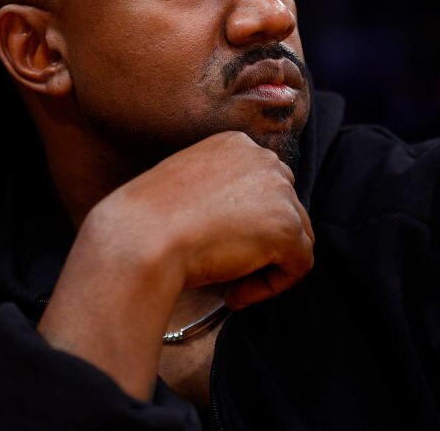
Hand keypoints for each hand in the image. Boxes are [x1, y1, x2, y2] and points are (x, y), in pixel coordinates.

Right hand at [39, 131, 312, 400]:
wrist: (140, 237)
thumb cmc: (147, 219)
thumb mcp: (185, 185)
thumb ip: (218, 191)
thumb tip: (241, 225)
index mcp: (236, 143)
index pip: (263, 185)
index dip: (247, 222)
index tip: (218, 244)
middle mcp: (263, 159)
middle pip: (286, 208)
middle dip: (262, 242)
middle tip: (227, 268)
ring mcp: (280, 192)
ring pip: (296, 237)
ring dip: (267, 265)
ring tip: (229, 285)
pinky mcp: (287, 229)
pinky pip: (299, 266)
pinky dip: (272, 286)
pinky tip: (234, 295)